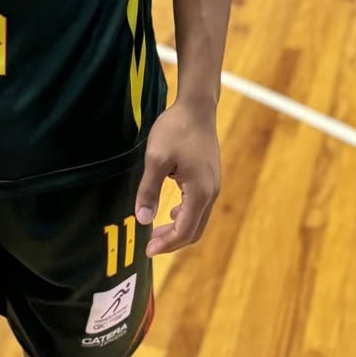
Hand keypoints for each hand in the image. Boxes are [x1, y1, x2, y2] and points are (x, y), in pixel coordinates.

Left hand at [134, 100, 220, 254]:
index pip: (184, 230)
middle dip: (172, 241)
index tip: (147, 250)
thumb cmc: (176, 130)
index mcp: (200, 192)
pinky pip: (199, 206)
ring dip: (178, 229)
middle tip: (150, 245)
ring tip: (157, 232)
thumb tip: (142, 220)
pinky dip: (185, 216)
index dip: (166, 244)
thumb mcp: (156, 159)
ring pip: (198, 219)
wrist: (196, 107)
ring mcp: (213, 185)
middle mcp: (211, 192)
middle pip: (194, 230)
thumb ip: (148, 190)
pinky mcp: (210, 177)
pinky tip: (171, 212)